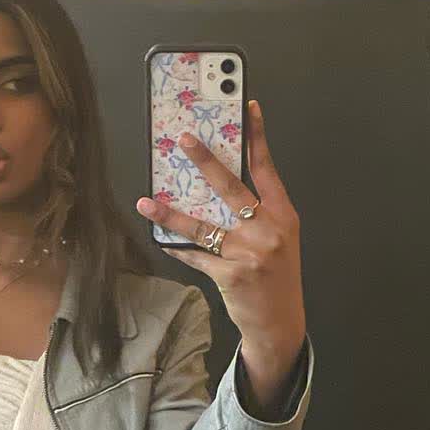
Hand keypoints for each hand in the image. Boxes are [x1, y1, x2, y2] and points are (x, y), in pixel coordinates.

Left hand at [137, 100, 306, 408]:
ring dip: (171, 212)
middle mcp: (268, 230)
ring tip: (147, 200)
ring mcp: (249, 253)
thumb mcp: (278, 239)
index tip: (248, 107)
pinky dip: (177, 247)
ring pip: (203, 225)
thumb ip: (256, 213)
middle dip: (205, 161)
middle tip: (184, 139)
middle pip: (232, 187)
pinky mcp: (230, 274)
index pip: (267, 169)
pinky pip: (196, 255)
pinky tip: (159, 239)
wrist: (281, 322)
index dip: (257, 137)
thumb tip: (213, 186)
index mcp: (283, 215)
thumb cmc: (277, 276)